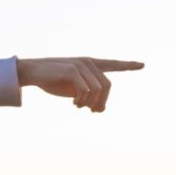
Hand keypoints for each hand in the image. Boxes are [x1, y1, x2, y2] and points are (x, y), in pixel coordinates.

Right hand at [15, 58, 143, 111]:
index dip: (128, 65)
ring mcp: (81, 65)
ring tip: (79, 106)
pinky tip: (74, 103)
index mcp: (90, 65)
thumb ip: (89, 98)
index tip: (142, 65)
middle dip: (102, 102)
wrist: (33, 72)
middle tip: (93, 112)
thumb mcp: (74, 92)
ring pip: (98, 90)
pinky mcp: (72, 70)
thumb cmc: (53, 81)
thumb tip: (101, 110)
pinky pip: (86, 91)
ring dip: (90, 103)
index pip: (112, 64)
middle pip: (107, 86)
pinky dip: (82, 101)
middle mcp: (88, 63)